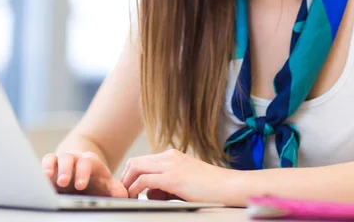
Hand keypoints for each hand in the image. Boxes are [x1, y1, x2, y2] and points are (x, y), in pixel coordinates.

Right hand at [42, 151, 127, 197]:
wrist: (84, 173)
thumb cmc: (95, 180)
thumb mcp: (106, 184)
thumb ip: (115, 189)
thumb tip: (123, 195)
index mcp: (91, 162)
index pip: (88, 162)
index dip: (84, 173)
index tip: (81, 186)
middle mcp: (76, 158)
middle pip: (70, 158)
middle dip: (67, 170)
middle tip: (64, 182)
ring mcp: (63, 160)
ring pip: (57, 158)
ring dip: (54, 169)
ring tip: (52, 181)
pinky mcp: (52, 164)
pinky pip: (47, 160)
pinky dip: (45, 167)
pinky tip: (43, 177)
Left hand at [120, 149, 236, 203]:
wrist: (228, 186)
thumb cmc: (209, 188)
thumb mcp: (183, 183)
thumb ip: (165, 186)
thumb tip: (149, 193)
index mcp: (172, 156)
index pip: (142, 161)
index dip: (131, 175)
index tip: (129, 188)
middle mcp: (169, 157)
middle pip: (135, 162)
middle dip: (125, 178)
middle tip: (125, 194)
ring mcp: (170, 165)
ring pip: (136, 168)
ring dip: (128, 183)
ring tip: (130, 197)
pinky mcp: (173, 178)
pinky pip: (144, 180)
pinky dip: (135, 189)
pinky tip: (137, 198)